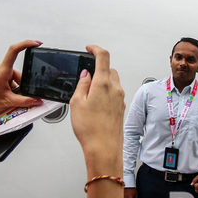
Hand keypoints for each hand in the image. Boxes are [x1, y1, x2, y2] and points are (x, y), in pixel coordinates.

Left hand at [0, 40, 43, 138]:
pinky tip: (6, 97)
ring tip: (8, 98)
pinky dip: (11, 88)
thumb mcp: (8, 102)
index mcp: (2, 71)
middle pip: (19, 72)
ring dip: (15, 88)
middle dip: (22, 85)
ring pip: (14, 77)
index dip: (26, 44)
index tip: (36, 43)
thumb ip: (25, 101)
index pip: (14, 50)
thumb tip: (37, 100)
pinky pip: (9, 79)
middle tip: (17, 96)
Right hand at [70, 45, 124, 174]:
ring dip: (103, 81)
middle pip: (109, 69)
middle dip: (98, 68)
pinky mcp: (121, 108)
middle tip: (86, 76)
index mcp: (103, 83)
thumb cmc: (91, 129)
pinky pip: (115, 93)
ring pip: (113, 81)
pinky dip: (107, 92)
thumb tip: (85, 75)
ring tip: (89, 93)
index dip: (95, 49)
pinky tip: (96, 104)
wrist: (104, 148)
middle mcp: (115, 89)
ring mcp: (120, 98)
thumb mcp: (77, 103)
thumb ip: (82, 84)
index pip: (103, 56)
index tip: (89, 49)